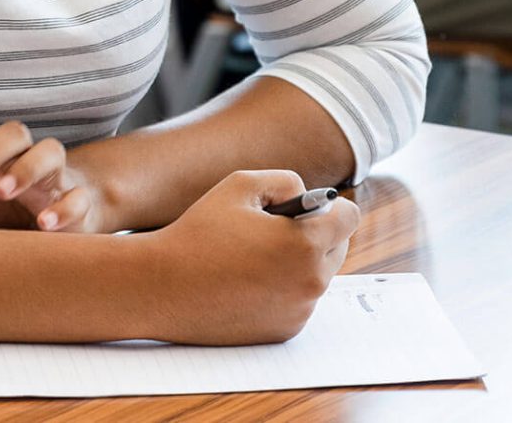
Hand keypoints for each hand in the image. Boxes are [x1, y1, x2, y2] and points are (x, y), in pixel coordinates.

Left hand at [0, 121, 105, 232]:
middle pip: (13, 132)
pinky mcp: (79, 200)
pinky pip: (77, 195)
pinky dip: (62, 208)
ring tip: (3, 192)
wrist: (65, 213)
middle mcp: (25, 153)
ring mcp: (56, 174)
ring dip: (26, 169)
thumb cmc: (6, 201)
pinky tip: (43, 225)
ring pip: (50, 151)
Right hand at [136, 170, 358, 344]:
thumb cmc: (199, 232)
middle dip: (316, 234)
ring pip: (318, 276)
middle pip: (338, 248)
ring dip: (298, 263)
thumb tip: (307, 194)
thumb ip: (285, 180)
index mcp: (305, 243)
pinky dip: (283, 290)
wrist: (162, 287)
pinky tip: (247, 281)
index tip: (307, 207)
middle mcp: (311, 282)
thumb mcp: (240, 185)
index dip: (329, 206)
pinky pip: (298, 301)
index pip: (349, 218)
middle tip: (276, 229)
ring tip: (255, 255)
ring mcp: (299, 311)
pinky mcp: (284, 331)